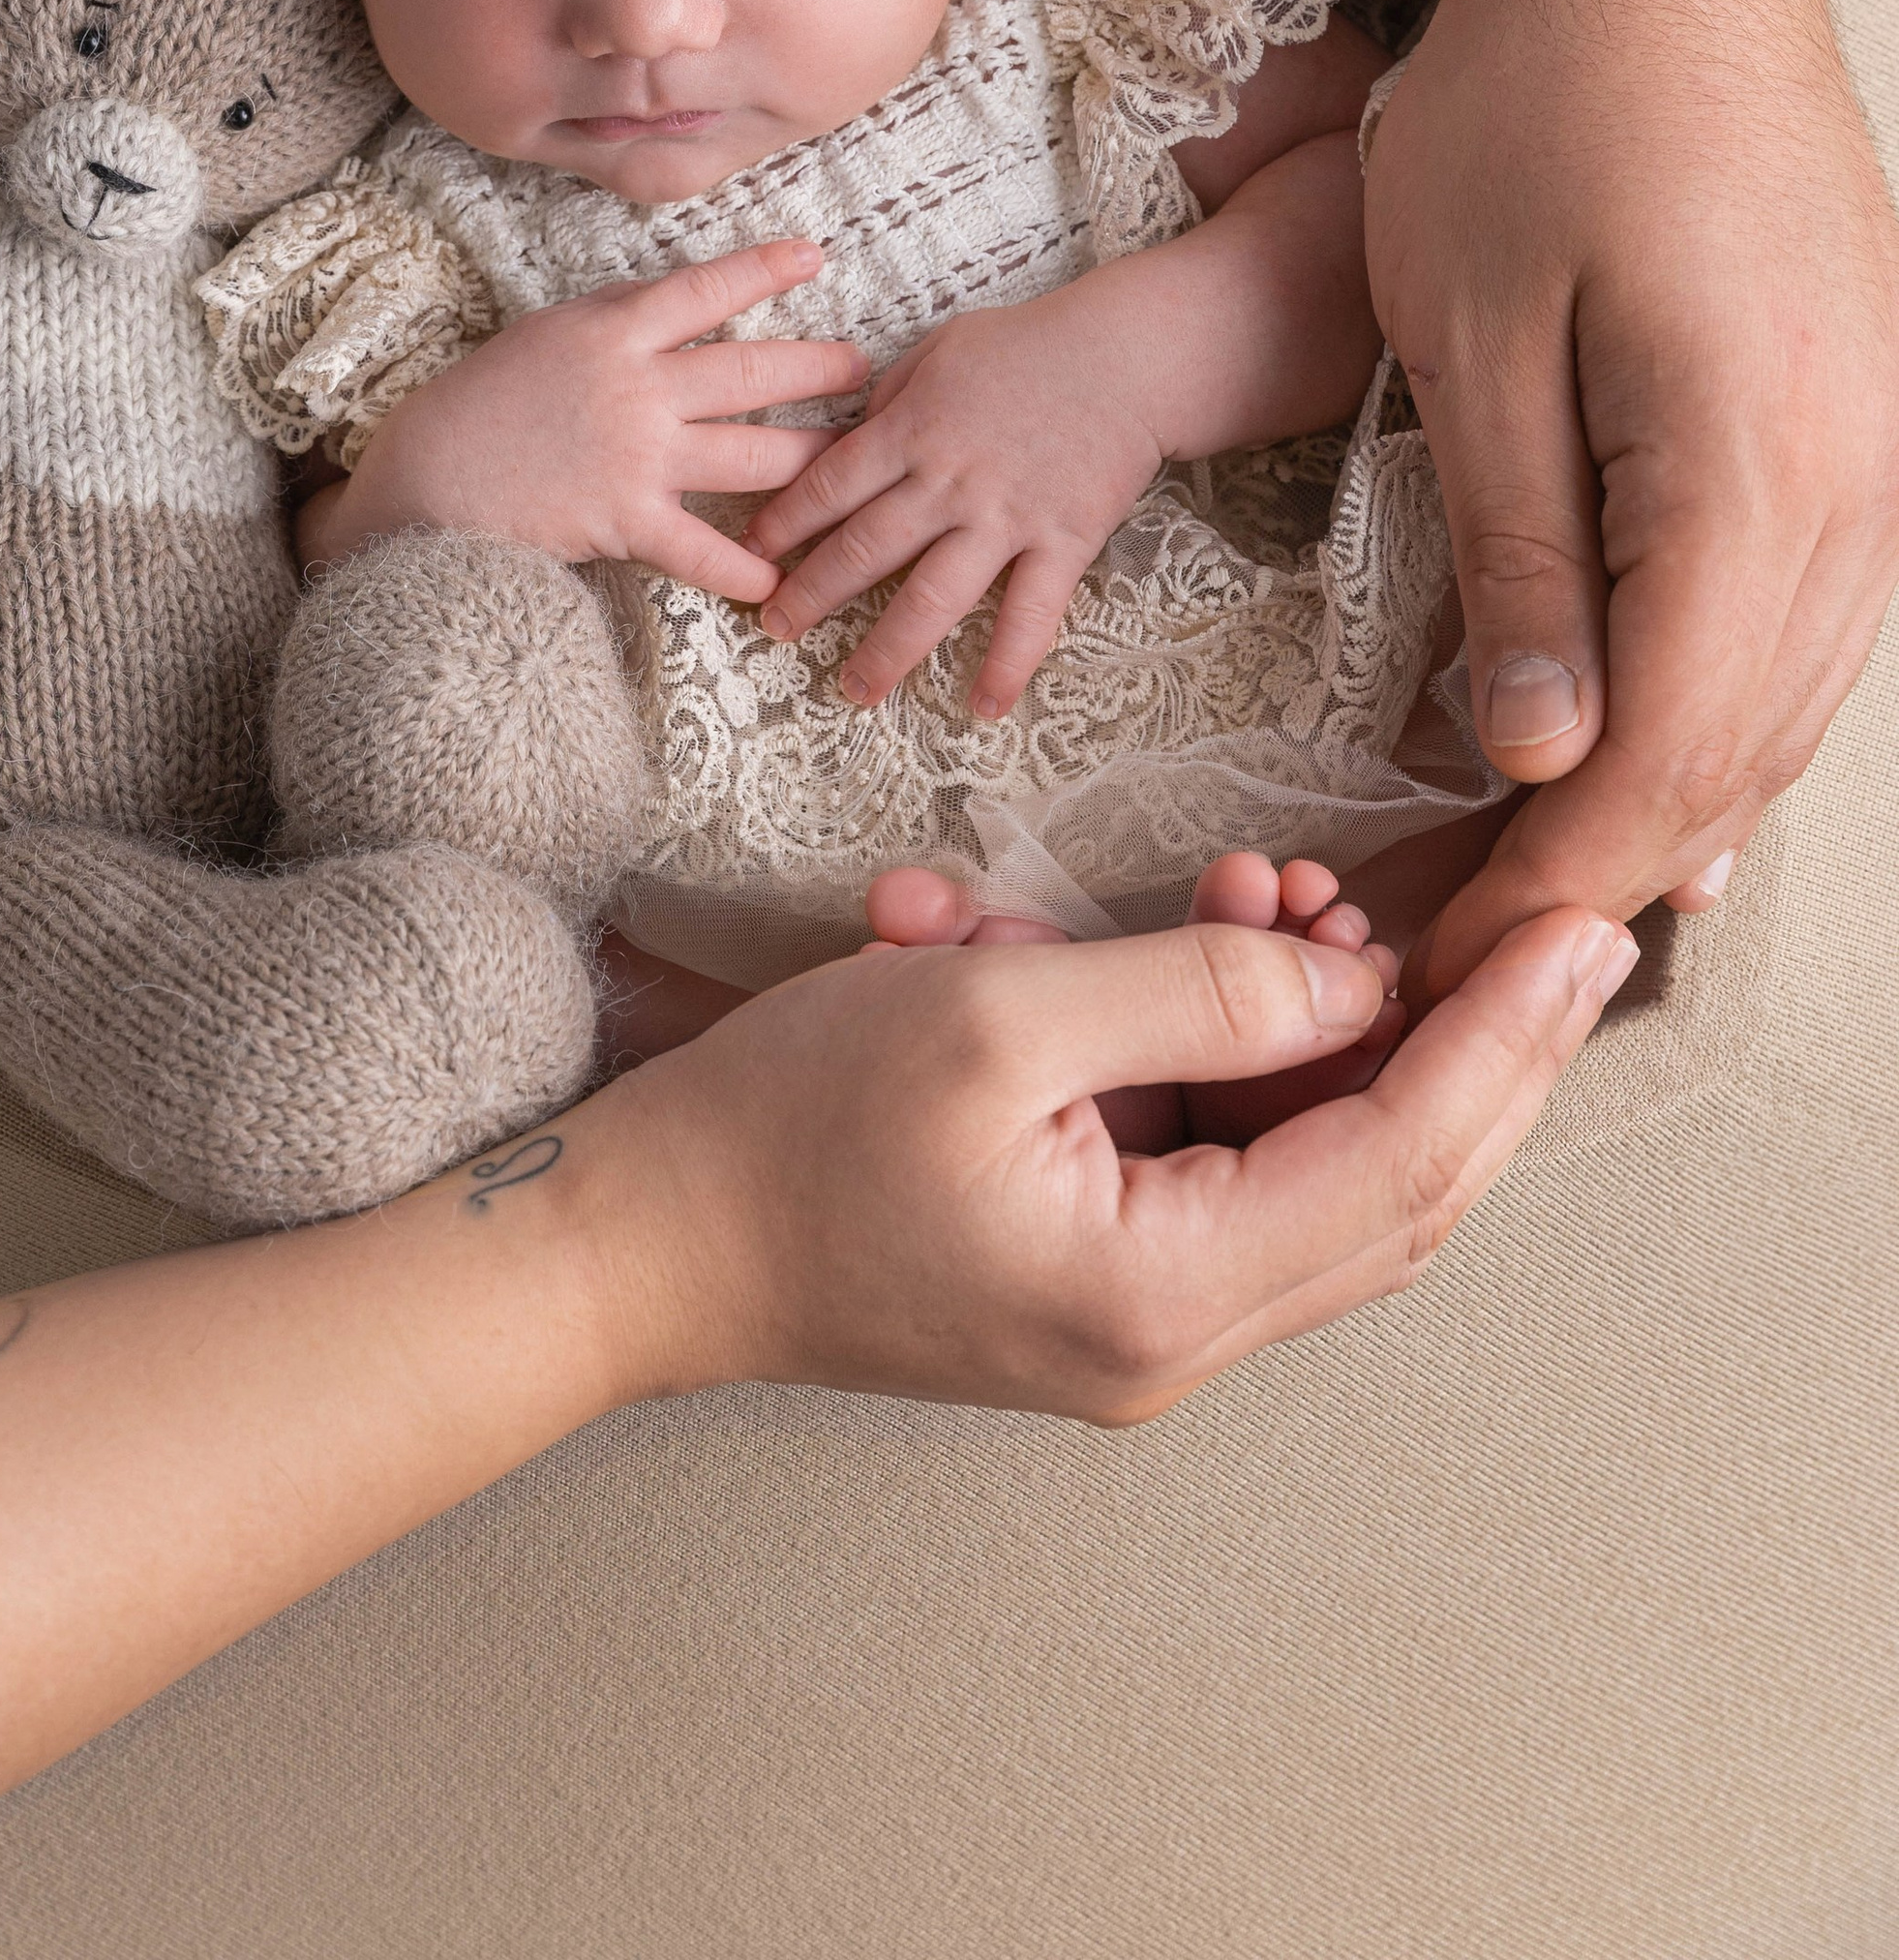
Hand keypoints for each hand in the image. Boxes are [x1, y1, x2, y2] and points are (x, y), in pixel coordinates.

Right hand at [310, 238, 867, 595]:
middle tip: (864, 367)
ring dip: (811, 458)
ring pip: (753, 454)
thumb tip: (672, 303)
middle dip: (819, 367)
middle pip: (752, 371)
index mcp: (613, 331)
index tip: (815, 258)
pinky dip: (743, 569)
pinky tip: (779, 583)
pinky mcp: (628, 520)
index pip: (705, 290)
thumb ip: (613, 320)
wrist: (428, 479)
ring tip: (853, 460)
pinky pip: (703, 549)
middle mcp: (638, 387)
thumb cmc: (477, 402)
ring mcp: (638, 455)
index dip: (764, 270)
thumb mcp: (545, 336)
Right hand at [612, 899, 1641, 1422]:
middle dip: (1451, 1035)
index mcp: (1163, 1295)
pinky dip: (1212, 1045)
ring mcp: (1133, 1320)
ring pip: (1305, 1163)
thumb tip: (1348, 979)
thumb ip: (1194, 990)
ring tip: (1264, 882)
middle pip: (1389, 1184)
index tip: (1582, 939)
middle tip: (1526, 919)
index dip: (1504, 1042)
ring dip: (1310, 1020)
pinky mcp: (1092, 1275)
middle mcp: (1172, 1336)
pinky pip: (1208, 1157)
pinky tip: (1149, 936)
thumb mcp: (996, 1014)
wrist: (637, 1243)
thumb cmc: (784, 1131)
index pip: (1403, 1160)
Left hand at [744, 281, 1167, 710]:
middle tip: (776, 631)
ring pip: (932, 598)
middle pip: (864, 551)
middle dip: (811, 596)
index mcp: (910, 431)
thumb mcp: (941, 349)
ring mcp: (1005, 518)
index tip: (751, 558)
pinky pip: (1030, 615)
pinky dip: (1006, 664)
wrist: (1125, 356)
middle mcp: (947, 482)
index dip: (784, 526)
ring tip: (854, 691)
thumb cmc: (1029, 344)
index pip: (829, 487)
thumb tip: (850, 436)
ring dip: (888, 651)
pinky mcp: (1061, 543)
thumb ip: (891, 398)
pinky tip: (982, 707)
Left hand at [1367, 0, 1898, 997]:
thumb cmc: (1537, 100)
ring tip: (1522, 867)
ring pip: (1795, 695)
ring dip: (1668, 794)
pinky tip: (1637, 736)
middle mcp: (1866, 480)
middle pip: (1748, 749)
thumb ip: (1514, 554)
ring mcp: (1887, 444)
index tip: (1443, 951)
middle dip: (1600, 865)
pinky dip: (1720, 695)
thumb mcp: (1472, 335)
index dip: (1551, 875)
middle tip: (1456, 933)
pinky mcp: (1868, 407)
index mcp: (1760, 471)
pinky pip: (1810, 609)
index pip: (1669, 754)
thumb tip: (1536, 750)